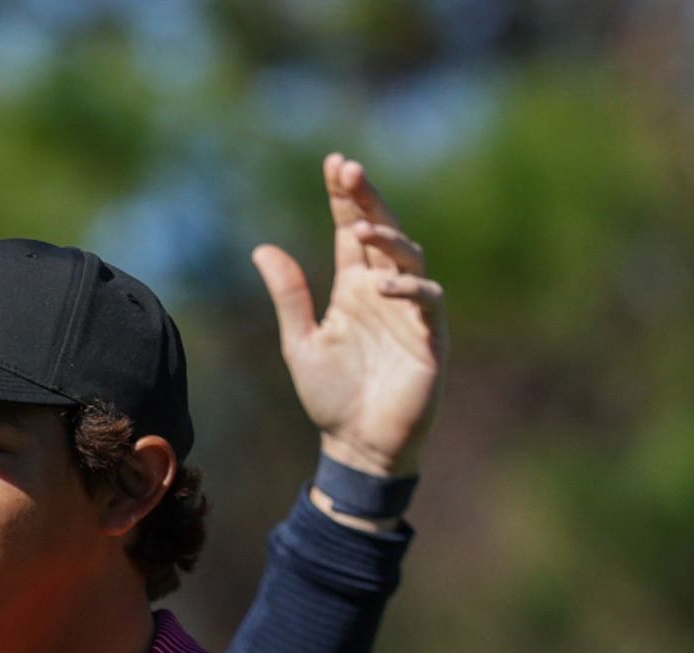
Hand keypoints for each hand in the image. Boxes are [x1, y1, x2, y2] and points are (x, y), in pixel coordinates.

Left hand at [251, 155, 444, 480]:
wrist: (357, 447)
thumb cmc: (331, 397)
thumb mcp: (301, 342)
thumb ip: (289, 296)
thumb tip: (263, 249)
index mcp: (354, 288)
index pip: (351, 230)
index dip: (345, 198)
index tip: (335, 163)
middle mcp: (384, 291)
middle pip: (382, 231)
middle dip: (367, 199)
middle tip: (349, 169)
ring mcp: (410, 311)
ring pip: (409, 257)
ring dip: (387, 238)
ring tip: (360, 229)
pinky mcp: (430, 336)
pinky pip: (428, 299)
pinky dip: (409, 287)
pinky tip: (381, 284)